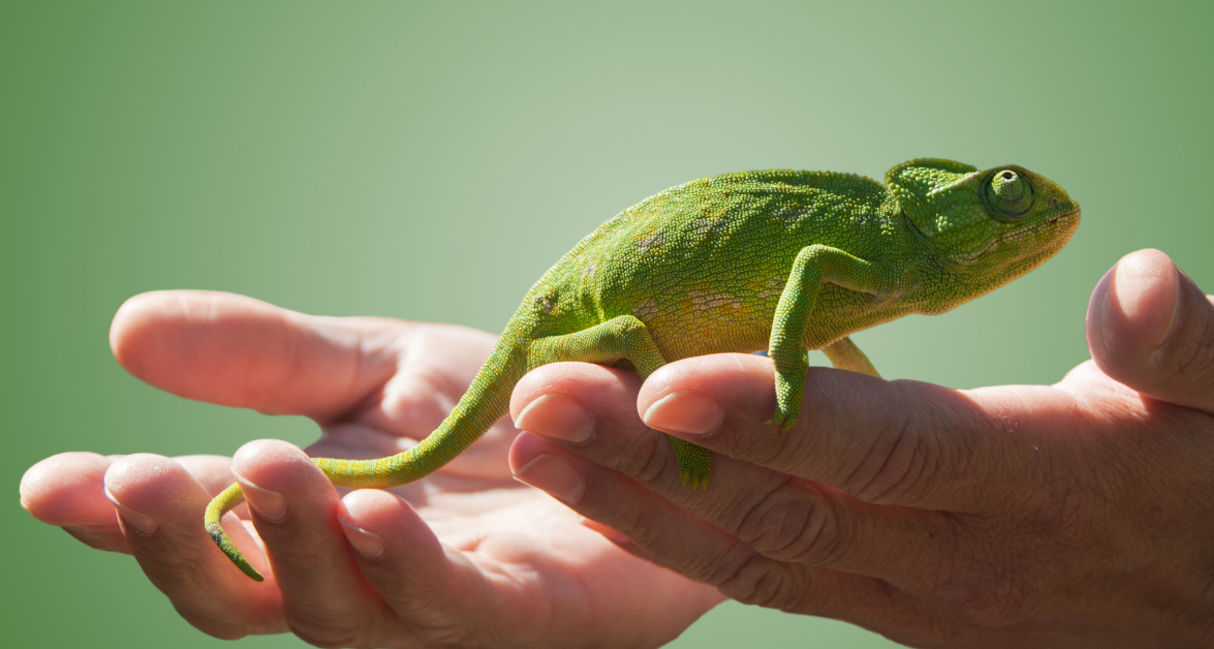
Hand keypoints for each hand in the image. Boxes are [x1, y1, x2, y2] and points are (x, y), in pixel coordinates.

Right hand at [20, 291, 719, 647]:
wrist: (639, 419)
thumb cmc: (508, 412)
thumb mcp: (379, 370)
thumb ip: (270, 360)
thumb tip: (125, 329)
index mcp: (314, 517)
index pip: (202, 528)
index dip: (122, 517)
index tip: (52, 481)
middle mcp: (363, 577)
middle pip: (247, 598)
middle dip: (186, 546)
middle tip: (140, 478)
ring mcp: (443, 607)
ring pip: (341, 613)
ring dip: (295, 547)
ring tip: (264, 471)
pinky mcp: (532, 613)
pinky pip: (460, 606)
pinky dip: (409, 567)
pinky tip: (376, 513)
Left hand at [508, 249, 1213, 647]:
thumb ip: (1198, 354)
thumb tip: (1138, 286)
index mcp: (1037, 483)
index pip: (885, 448)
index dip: (773, 414)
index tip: (665, 379)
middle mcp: (954, 558)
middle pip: (781, 506)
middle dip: (651, 456)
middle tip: (542, 397)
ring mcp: (914, 600)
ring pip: (754, 558)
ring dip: (638, 503)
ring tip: (537, 443)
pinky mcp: (896, 612)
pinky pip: (773, 578)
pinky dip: (682, 540)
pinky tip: (608, 496)